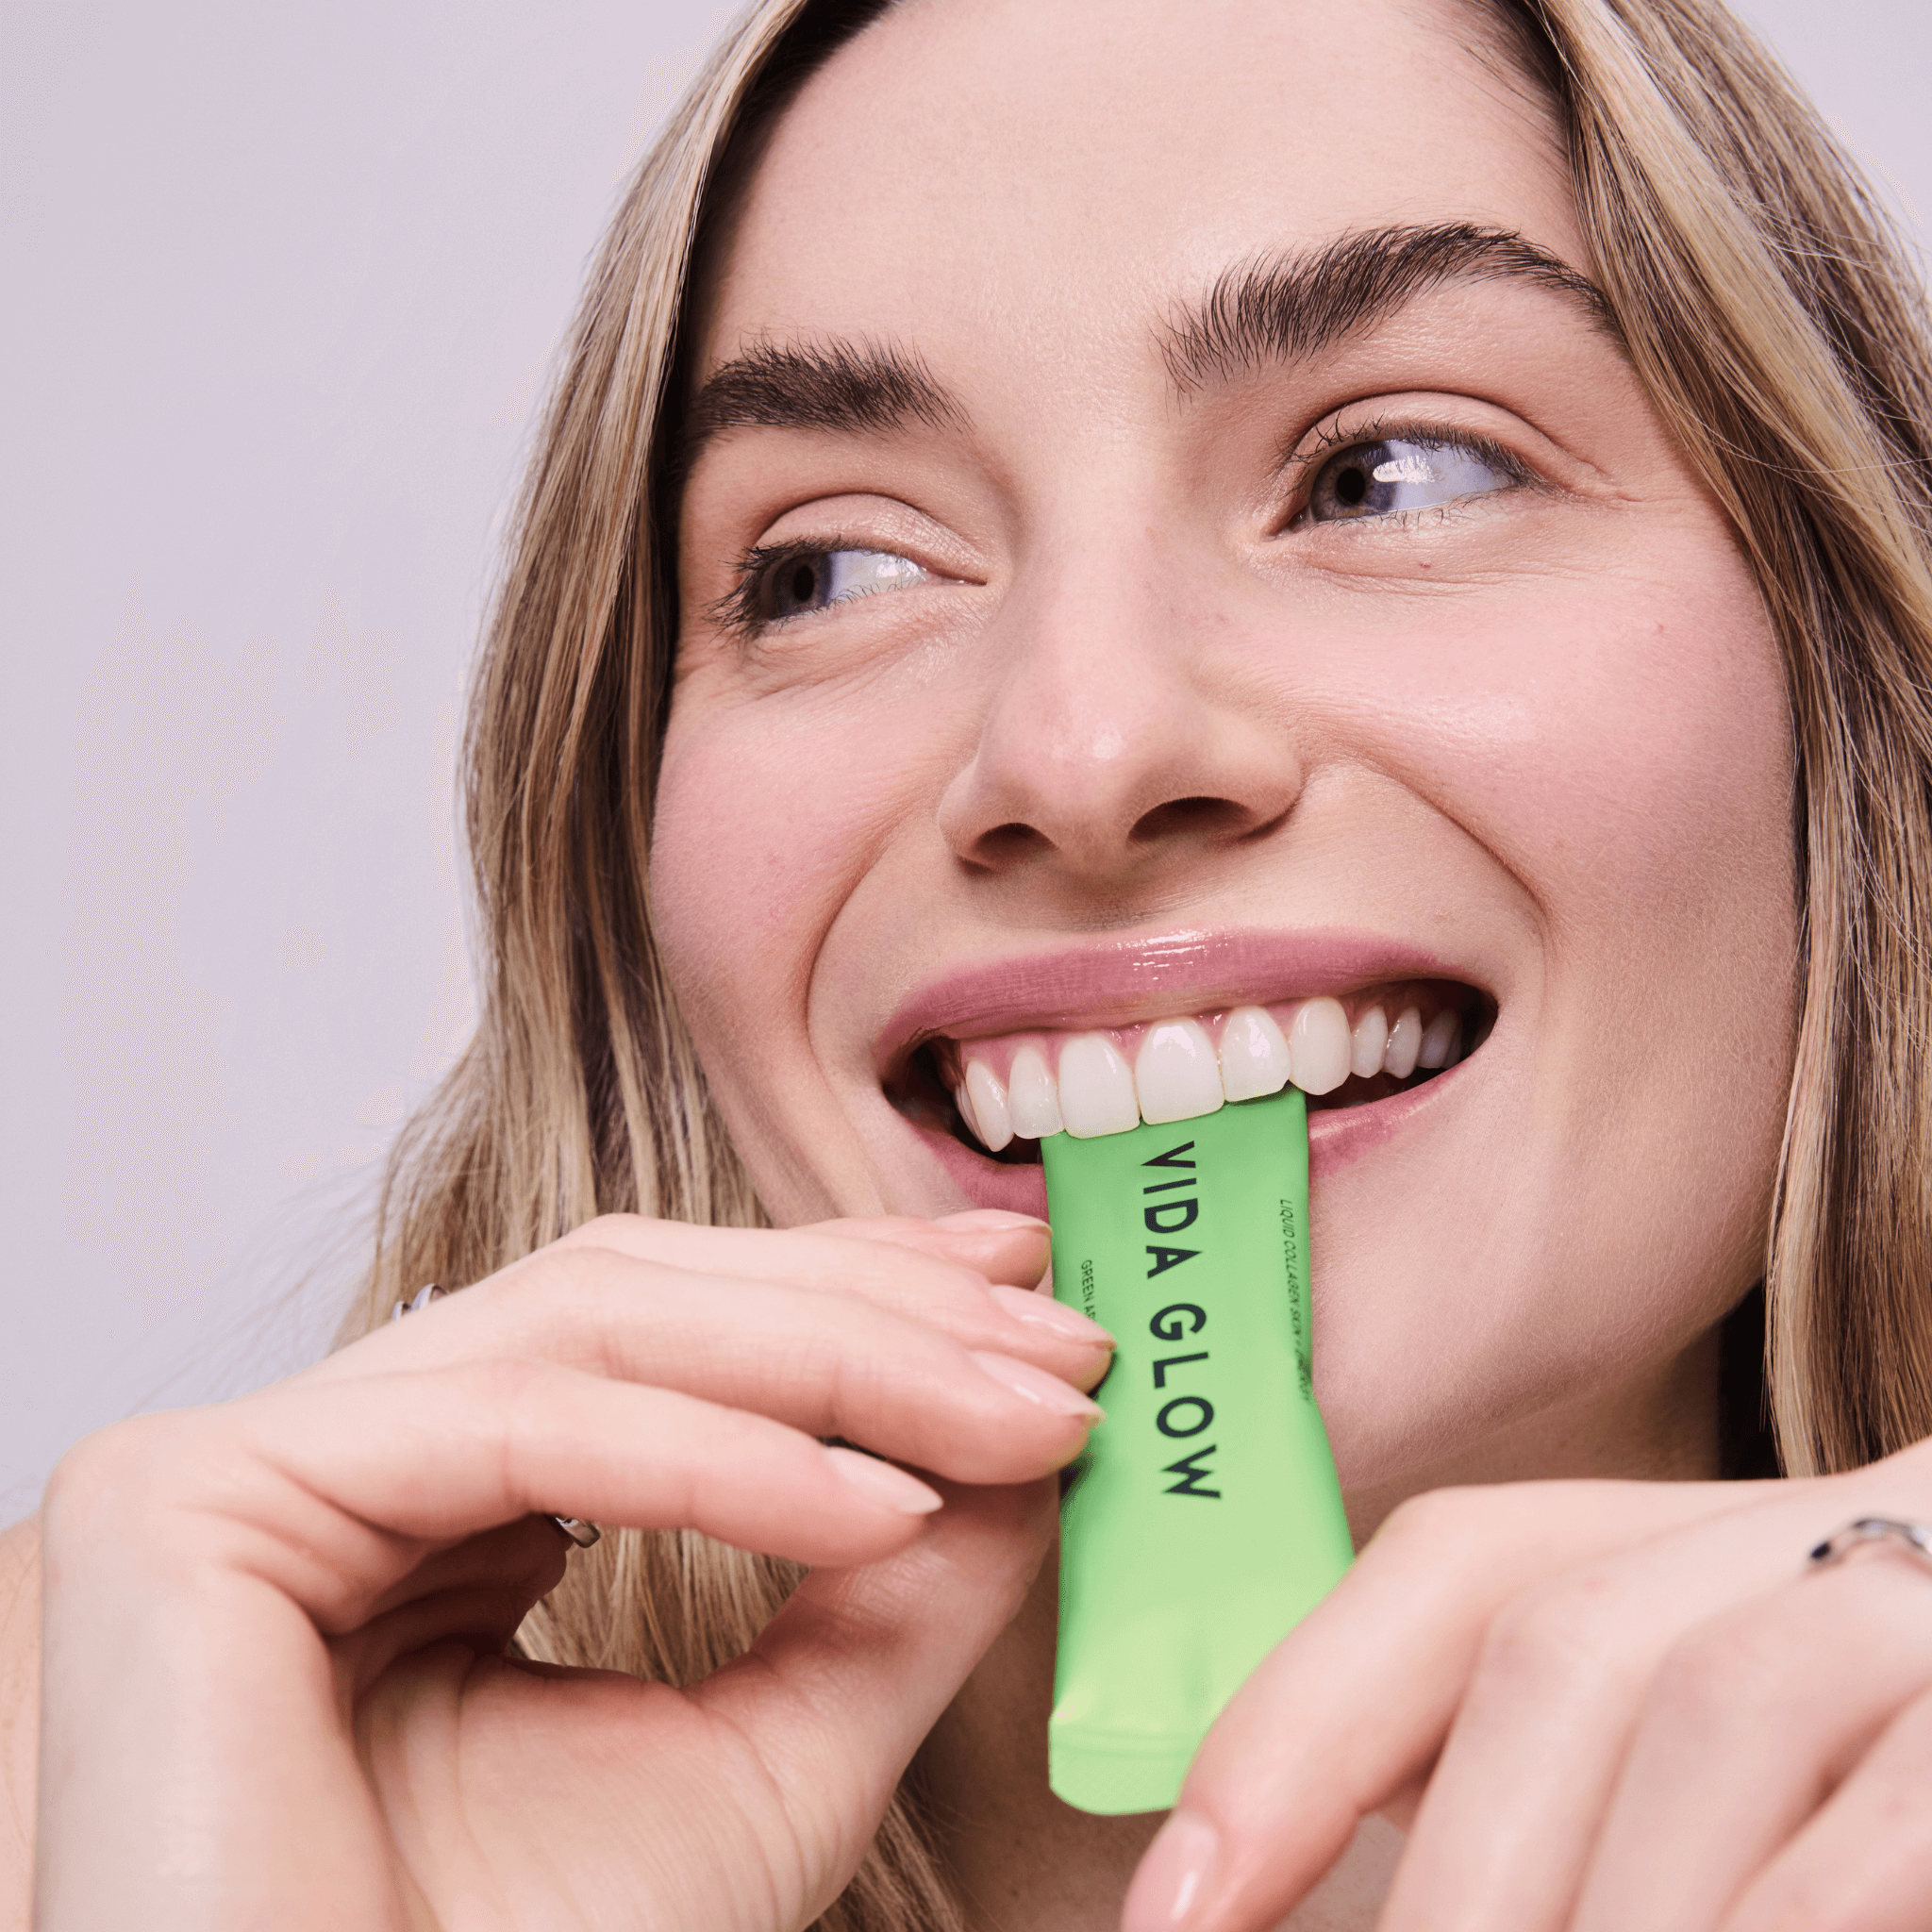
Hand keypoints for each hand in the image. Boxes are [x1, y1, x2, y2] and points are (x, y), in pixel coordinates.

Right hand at [34, 1210, 1110, 1931]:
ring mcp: (253, 1463)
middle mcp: (337, 1452)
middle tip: (1060, 1345)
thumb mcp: (773, 1759)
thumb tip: (1024, 1449)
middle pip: (636, 1298)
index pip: (663, 1327)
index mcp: (438, 1495)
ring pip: (591, 1328)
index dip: (852, 1292)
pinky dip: (724, 1459)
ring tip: (1019, 1417)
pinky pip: (522, 1429)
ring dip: (841, 1359)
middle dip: (872, 1313)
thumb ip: (891, 1596)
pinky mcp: (190, 1504)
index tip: (1024, 1298)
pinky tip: (885, 1507)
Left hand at [1124, 1442, 1931, 1931]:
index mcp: (1732, 1542)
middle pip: (1564, 1644)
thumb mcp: (1736, 1767)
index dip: (1297, 1727)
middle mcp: (1850, 1528)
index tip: (1172, 1909)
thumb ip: (1568, 1811)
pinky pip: (1886, 1809)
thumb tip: (1305, 1900)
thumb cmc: (1889, 1767)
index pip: (1464, 1571)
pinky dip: (1783, 1912)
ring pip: (1704, 1706)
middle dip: (1446, 1880)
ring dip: (1593, 1905)